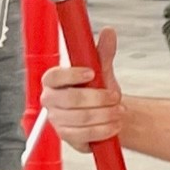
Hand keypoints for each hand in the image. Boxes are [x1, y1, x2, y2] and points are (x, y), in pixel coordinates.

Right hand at [39, 25, 121, 152]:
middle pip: (70, 99)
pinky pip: (85, 135)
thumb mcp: (100, 69)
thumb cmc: (96, 89)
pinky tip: (114, 124)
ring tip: (118, 111)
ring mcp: (57, 120)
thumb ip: (102, 52)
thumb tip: (109, 32)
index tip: (91, 72)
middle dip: (98, 98)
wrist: (104, 113)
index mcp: (53, 81)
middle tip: (115, 96)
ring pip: (81, 118)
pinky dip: (104, 129)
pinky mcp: (67, 137)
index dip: (72, 75)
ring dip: (105, 115)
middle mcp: (51, 100)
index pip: (54, 76)